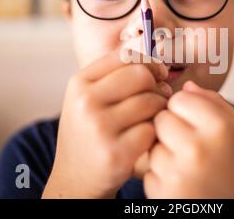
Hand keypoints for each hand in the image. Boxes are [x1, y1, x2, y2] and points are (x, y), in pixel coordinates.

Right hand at [42, 50, 171, 197]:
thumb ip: (116, 76)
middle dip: (156, 86)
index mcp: (80, 83)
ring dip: (158, 110)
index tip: (157, 75)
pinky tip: (145, 139)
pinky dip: (154, 133)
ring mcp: (99, 127)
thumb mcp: (89, 98)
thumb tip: (157, 62)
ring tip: (150, 119)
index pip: (125, 55)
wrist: (75, 179)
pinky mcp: (116, 153)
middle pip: (141, 75)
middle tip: (157, 98)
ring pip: (151, 101)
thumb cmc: (90, 133)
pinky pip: (152, 129)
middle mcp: (86, 101)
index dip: (149, 62)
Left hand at [144, 81, 233, 197]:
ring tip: (189, 165)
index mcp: (219, 128)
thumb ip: (215, 103)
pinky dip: (163, 177)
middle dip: (172, 128)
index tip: (195, 121)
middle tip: (190, 142)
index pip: (179, 99)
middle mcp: (197, 150)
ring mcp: (178, 176)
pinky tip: (185, 182)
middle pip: (161, 120)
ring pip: (153, 146)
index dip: (185, 109)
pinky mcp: (165, 197)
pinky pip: (150, 174)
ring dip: (165, 153)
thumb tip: (186, 86)